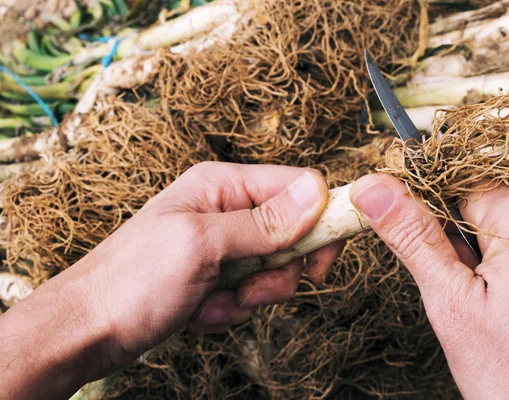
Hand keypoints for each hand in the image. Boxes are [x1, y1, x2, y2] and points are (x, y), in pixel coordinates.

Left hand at [0, 162, 342, 398]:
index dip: (318, 218)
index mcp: (221, 185)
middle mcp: (225, 209)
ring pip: (275, 268)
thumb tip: (317, 190)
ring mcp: (222, 245)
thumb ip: (264, 221)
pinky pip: (251, 291)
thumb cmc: (132, 280)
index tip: (323, 257)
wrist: (88, 330)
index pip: (296, 186)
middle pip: (292, 232)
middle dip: (278, 269)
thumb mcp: (202, 244)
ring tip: (212, 301)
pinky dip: (231, 309)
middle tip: (251, 287)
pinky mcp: (217, 275)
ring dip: (250, 294)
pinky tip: (198, 311)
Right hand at [350, 174, 508, 398]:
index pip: (459, 187)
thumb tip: (374, 189)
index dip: (432, 218)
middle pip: (487, 214)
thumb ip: (411, 237)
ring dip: (493, 266)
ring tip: (495, 313)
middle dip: (465, 249)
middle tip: (465, 298)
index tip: (426, 253)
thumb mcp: (450, 303)